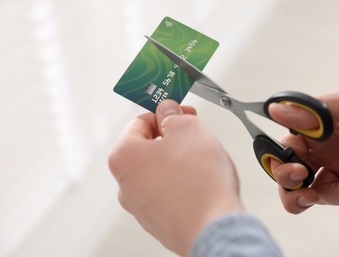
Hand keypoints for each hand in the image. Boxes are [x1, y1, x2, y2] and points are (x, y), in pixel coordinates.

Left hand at [108, 100, 243, 255]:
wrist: (213, 229)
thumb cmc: (199, 183)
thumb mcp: (188, 129)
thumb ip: (173, 114)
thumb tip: (167, 111)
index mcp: (124, 157)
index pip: (140, 122)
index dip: (164, 113)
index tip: (179, 111)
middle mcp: (126, 184)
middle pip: (148, 148)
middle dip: (172, 137)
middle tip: (194, 133)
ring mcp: (141, 206)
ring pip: (160, 170)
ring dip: (179, 160)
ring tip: (202, 161)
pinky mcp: (159, 220)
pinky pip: (169, 191)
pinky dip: (182, 183)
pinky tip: (201, 183)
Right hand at [268, 83, 338, 213]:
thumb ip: (317, 110)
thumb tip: (275, 110)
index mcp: (315, 130)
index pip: (283, 150)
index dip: (282, 165)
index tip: (300, 172)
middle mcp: (323, 151)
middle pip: (291, 180)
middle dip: (295, 193)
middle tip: (310, 195)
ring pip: (321, 196)